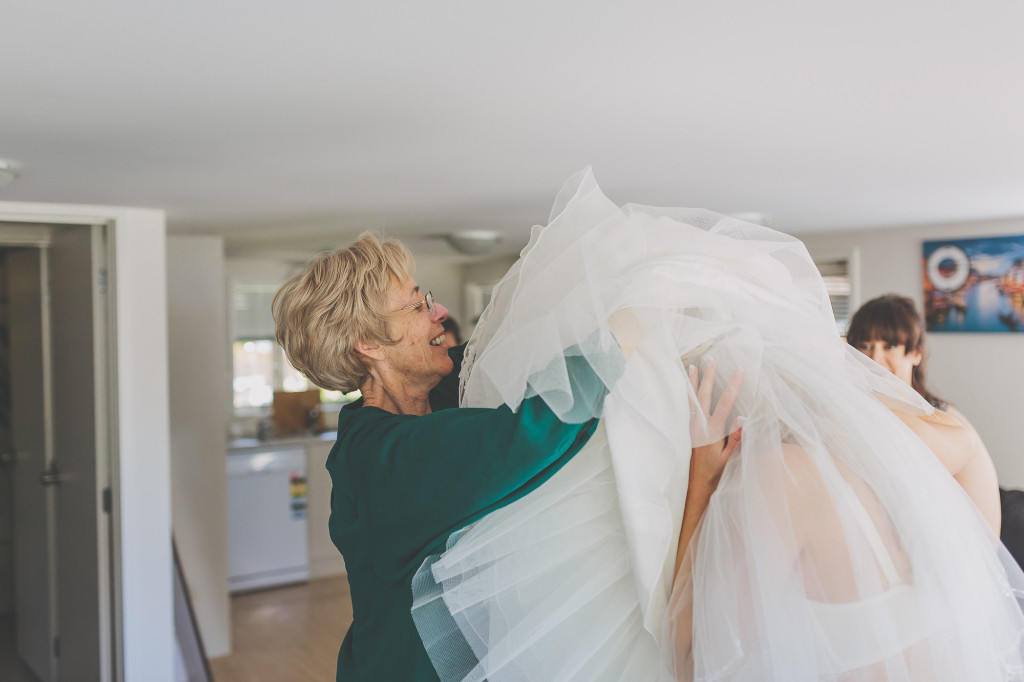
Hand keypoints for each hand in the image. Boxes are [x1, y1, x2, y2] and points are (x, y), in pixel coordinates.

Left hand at [687, 357, 743, 491]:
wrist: (695, 486)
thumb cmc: (714, 473)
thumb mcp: (729, 458)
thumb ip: (736, 438)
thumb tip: (745, 418)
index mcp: (713, 431)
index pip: (725, 403)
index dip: (733, 386)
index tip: (740, 371)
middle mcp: (700, 426)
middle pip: (705, 396)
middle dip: (709, 376)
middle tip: (712, 359)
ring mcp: (691, 427)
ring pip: (691, 400)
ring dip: (693, 382)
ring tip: (692, 366)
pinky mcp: (686, 431)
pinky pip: (685, 409)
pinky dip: (685, 396)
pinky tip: (684, 388)